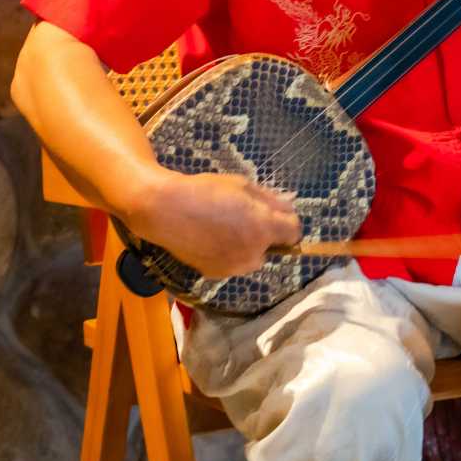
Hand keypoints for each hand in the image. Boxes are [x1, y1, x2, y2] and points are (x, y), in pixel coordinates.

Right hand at [129, 170, 301, 279]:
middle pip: (273, 247)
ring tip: (224, 227)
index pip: (294, 232)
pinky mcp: (216, 274)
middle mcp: (254, 253)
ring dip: (248, 245)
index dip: (287, 221)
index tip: (275, 213)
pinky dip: (228, 253)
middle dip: (265, 234)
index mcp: (263, 229)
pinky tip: (210, 238)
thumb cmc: (205, 191)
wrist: (166, 211)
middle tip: (243, 216)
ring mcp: (234, 267)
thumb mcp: (242, 186)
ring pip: (253, 257)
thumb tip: (289, 207)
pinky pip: (233, 263)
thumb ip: (270, 199)